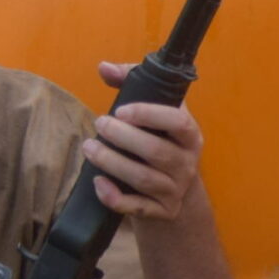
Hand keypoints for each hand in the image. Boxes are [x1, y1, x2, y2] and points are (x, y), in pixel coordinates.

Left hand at [87, 61, 204, 222]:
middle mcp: (186, 163)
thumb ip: (131, 85)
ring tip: (89, 148)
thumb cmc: (159, 143)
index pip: (179, 122)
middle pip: (157, 151)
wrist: (177, 196)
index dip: (150, 115)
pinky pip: (138, 208)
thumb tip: (104, 67)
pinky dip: (116, 198)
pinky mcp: (161, 211)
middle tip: (99, 124)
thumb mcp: (153, 115)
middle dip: (123, 137)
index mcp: (189, 135)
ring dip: (113, 163)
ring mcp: (174, 189)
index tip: (122, 110)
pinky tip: (97, 184)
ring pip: (144, 179)